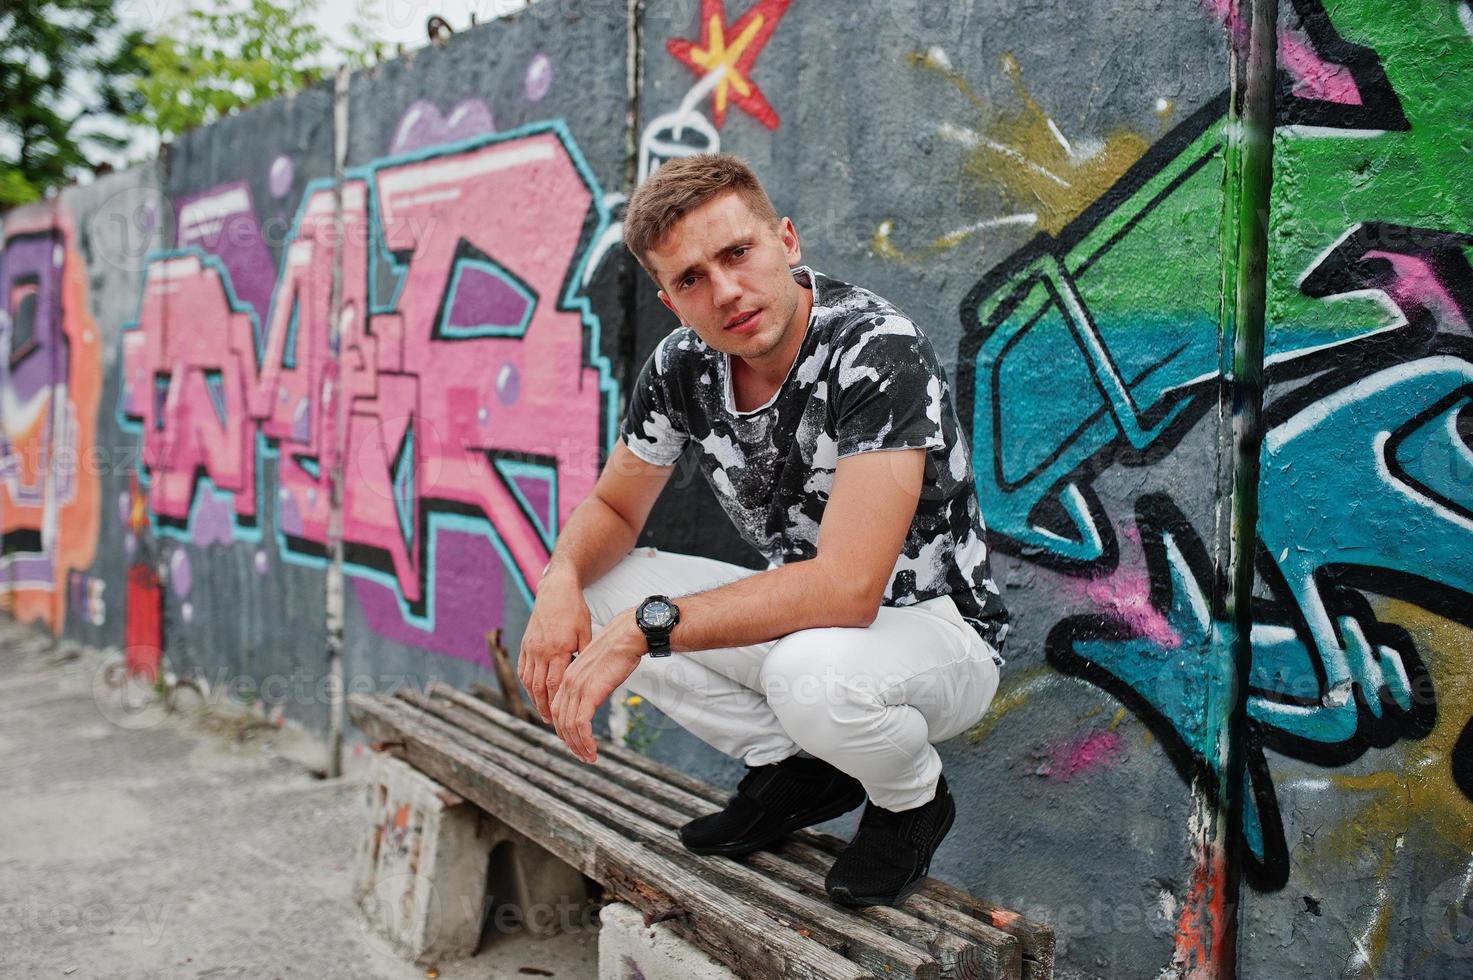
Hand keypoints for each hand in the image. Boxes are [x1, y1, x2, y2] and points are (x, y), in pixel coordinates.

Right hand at [518, 569, 591, 723]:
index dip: (557, 703)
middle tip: (550, 722)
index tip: (561, 717)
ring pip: (529, 680)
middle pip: (540, 687)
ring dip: (534, 699)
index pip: (555, 684)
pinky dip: (526, 684)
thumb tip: (589, 676)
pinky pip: (522, 669)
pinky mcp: (525, 643)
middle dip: (544, 707)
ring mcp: (530, 647)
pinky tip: (532, 693)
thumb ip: (584, 654)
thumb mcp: (586, 632)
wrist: (556, 590)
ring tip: (542, 712)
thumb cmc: (575, 611)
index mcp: (558, 649)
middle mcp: (541, 650)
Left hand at [550, 609, 645, 762]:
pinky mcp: (589, 693)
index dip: (564, 729)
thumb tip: (595, 694)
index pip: (557, 710)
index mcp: (568, 676)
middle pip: (560, 721)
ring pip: (569, 726)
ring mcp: (577, 688)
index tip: (575, 741)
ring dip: (579, 746)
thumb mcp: (599, 667)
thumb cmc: (619, 649)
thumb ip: (592, 681)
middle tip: (582, 756)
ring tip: (589, 758)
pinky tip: (593, 751)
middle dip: (570, 742)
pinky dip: (585, 741)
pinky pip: (581, 725)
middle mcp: (568, 683)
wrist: (627, 636)